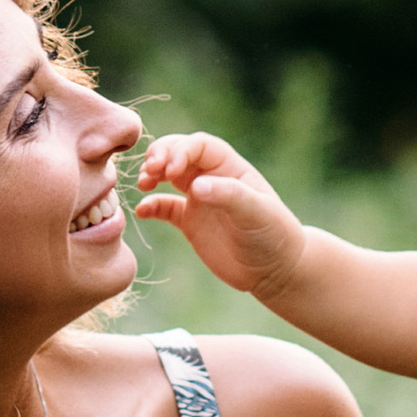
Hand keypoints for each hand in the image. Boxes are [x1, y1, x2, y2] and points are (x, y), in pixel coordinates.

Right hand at [134, 132, 308, 299]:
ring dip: (151, 175)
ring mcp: (199, 198)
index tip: (170, 170)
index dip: (180, 151)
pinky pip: (163, 207)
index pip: (198, 145)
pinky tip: (142, 211)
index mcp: (229, 166)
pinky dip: (150, 206)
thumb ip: (229, 196)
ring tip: (143, 184)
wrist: (275, 270)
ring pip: (167, 176)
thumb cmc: (274, 236)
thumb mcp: (257, 213)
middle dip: (160, 156)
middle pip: (178, 152)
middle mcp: (212, 177)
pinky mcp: (190, 222)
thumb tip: (196, 187)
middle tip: (148, 172)